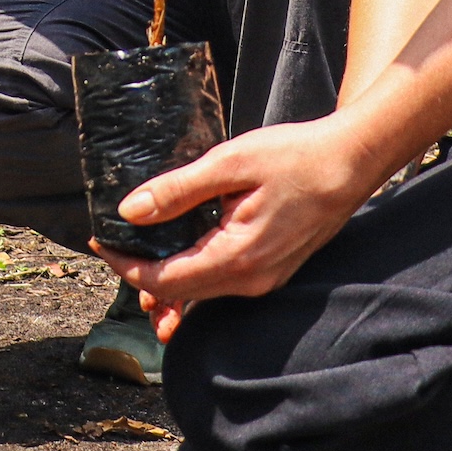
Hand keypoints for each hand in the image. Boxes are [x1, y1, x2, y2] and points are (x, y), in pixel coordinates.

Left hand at [92, 115, 385, 341]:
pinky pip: (220, 284)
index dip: (125, 266)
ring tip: (135, 252)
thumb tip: (130, 211)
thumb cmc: (294, 156)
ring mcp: (264, 281)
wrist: (350, 162)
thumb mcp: (230, 163)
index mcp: (237, 257)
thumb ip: (178, 190)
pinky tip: (176, 254)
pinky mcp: (271, 272)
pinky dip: (191, 276)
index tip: (100, 242)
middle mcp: (251, 281)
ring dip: (164, 280)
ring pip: (199, 293)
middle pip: (178, 294)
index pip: (163, 281)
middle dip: (138, 275)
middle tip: (112, 244)